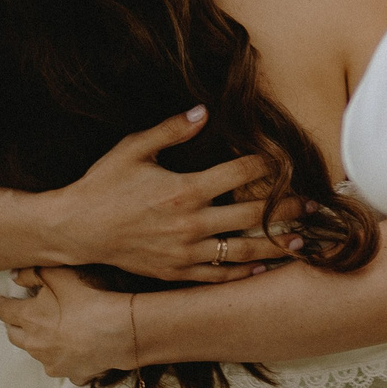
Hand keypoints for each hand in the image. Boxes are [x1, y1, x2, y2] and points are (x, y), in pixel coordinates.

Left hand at [0, 267, 133, 380]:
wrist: (121, 331)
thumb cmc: (91, 300)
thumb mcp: (61, 276)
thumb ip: (33, 273)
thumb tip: (14, 276)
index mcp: (29, 318)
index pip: (4, 311)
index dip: (1, 303)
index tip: (2, 300)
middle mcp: (34, 344)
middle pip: (13, 336)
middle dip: (13, 325)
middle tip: (18, 317)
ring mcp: (51, 362)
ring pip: (35, 353)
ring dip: (37, 342)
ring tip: (49, 332)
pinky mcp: (70, 374)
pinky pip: (61, 367)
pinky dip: (63, 359)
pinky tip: (74, 350)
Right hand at [43, 107, 302, 280]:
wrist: (74, 230)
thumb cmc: (102, 185)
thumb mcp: (133, 149)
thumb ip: (171, 130)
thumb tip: (204, 112)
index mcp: (184, 189)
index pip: (239, 173)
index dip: (267, 164)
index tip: (286, 160)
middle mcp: (190, 223)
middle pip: (252, 214)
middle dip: (286, 208)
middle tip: (313, 205)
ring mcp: (184, 252)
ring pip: (241, 250)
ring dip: (275, 244)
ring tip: (302, 240)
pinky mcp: (175, 272)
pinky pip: (217, 275)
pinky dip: (243, 272)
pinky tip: (264, 267)